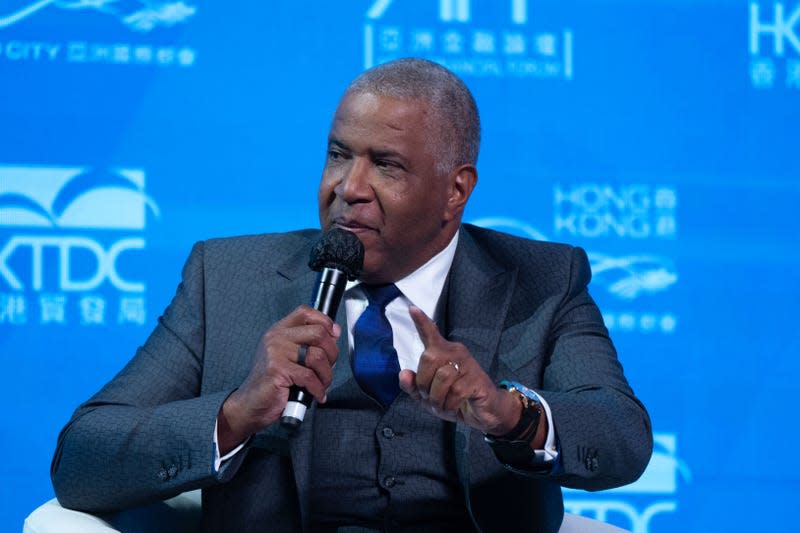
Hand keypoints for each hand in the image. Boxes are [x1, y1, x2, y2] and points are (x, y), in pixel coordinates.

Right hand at [218, 305, 340, 452]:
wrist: (250, 403)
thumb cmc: (273, 382)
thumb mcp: (288, 356)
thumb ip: (308, 343)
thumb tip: (334, 334)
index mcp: (280, 330)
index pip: (305, 312)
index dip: (325, 322)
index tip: (334, 335)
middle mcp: (277, 337)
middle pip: (318, 333)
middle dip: (332, 354)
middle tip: (328, 368)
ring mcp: (276, 352)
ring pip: (318, 356)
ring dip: (326, 375)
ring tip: (322, 384)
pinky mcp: (277, 370)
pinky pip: (310, 377)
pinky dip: (318, 389)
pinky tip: (316, 395)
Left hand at [398, 307, 520, 435]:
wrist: (485, 412)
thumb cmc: (455, 399)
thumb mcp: (428, 396)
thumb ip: (413, 386)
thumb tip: (403, 374)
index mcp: (443, 353)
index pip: (430, 335)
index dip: (421, 322)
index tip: (412, 309)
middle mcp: (456, 353)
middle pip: (429, 358)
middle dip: (424, 383)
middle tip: (430, 397)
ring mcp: (468, 365)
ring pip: (442, 377)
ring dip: (437, 398)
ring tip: (443, 404)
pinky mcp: (477, 380)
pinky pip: (456, 392)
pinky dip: (450, 405)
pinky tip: (454, 407)